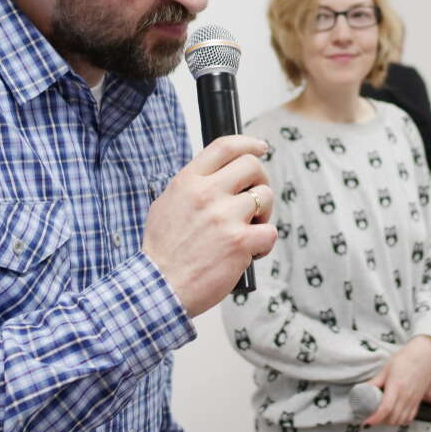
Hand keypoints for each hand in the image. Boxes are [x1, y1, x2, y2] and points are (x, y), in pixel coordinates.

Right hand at [143, 135, 275, 317]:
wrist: (160, 287)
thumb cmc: (164, 251)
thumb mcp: (167, 204)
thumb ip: (192, 186)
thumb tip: (217, 175)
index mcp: (188, 181)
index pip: (224, 147)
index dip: (248, 143)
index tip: (260, 148)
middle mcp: (207, 194)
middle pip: (252, 167)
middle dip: (260, 181)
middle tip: (254, 200)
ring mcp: (225, 217)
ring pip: (266, 197)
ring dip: (263, 214)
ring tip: (248, 230)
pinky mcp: (240, 242)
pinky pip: (270, 232)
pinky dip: (264, 244)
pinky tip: (249, 252)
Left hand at [362, 336, 430, 425]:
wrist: (424, 355)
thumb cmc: (405, 359)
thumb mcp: (386, 369)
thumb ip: (375, 382)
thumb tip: (362, 389)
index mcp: (396, 386)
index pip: (385, 409)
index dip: (374, 418)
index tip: (366, 421)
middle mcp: (406, 396)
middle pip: (392, 418)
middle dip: (379, 421)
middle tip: (371, 417)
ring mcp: (413, 400)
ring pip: (401, 420)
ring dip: (390, 422)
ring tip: (381, 417)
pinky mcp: (418, 401)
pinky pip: (409, 417)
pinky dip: (401, 420)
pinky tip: (394, 416)